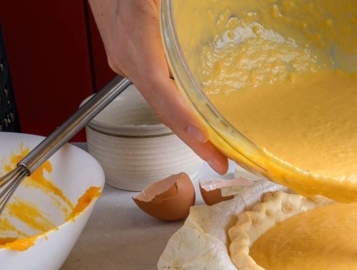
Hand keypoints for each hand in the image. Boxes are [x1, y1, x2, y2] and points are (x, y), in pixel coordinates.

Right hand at [88, 0, 228, 174]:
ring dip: (188, 130)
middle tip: (222, 163)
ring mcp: (129, 62)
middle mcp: (130, 59)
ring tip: (217, 153)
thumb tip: (204, 18)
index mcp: (137, 40)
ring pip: (161, 103)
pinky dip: (181, 112)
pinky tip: (201, 124)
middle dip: (192, 140)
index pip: (159, 88)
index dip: (181, 117)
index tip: (202, 138)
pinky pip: (160, 91)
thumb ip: (178, 13)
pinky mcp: (134, 60)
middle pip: (163, 107)